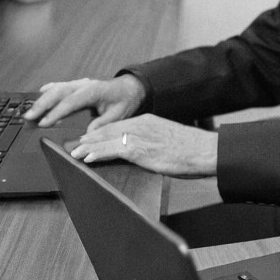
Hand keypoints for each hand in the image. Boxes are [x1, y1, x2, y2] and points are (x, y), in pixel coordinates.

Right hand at [26, 74, 145, 128]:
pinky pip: (60, 86)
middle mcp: (83, 85)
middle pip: (58, 93)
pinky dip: (49, 90)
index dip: (55, 113)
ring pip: (56, 88)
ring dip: (42, 99)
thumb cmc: (124, 101)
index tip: (44, 123)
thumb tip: (87, 134)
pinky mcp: (77, 84)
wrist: (130, 88)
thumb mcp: (118, 115)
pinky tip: (40, 93)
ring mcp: (79, 83)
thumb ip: (102, 124)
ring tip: (29, 111)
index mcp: (93, 91)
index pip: (70, 102)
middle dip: (42, 105)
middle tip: (29, 117)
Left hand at [72, 114, 216, 176]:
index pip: (117, 125)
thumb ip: (153, 142)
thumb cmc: (192, 149)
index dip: (100, 133)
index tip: (88, 138)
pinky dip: (97, 154)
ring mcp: (139, 136)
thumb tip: (144, 153)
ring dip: (87, 147)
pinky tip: (87, 158)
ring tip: (74, 153)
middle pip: (107, 130)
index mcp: (147, 120)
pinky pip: (112, 151)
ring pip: (106, 139)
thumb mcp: (168, 140)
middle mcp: (140, 125)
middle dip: (89, 138)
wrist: (205, 150)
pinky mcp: (139, 149)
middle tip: (73, 145)